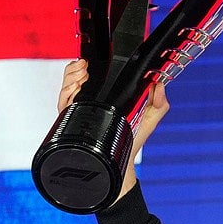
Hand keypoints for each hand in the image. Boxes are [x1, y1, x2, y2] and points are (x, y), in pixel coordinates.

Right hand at [58, 59, 169, 202]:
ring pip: (67, 85)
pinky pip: (63, 101)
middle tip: (85, 71)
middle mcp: (92, 100)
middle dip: (77, 69)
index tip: (92, 63)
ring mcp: (81, 108)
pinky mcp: (73, 119)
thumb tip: (160, 86)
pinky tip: (75, 90)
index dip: (90, 64)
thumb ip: (159, 102)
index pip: (94, 73)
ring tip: (81, 80)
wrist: (122, 160)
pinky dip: (66, 93)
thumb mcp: (151, 117)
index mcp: (108, 95)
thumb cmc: (134, 137)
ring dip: (71, 78)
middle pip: (75, 75)